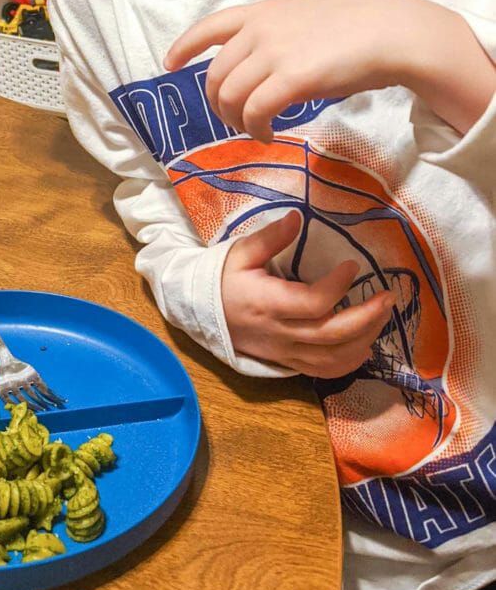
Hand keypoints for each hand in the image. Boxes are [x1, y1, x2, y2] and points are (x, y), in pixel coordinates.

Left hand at [164, 0, 424, 141]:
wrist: (389, 32)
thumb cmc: (354, 30)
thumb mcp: (302, 20)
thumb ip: (274, 38)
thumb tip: (258, 70)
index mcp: (261, 12)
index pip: (209, 27)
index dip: (184, 46)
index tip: (170, 63)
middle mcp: (260, 29)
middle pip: (215, 75)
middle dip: (218, 105)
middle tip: (235, 122)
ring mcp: (273, 52)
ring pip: (229, 96)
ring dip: (236, 121)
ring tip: (255, 131)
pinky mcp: (290, 78)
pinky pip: (255, 111)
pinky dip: (255, 129)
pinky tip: (268, 136)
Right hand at [221, 212, 394, 378]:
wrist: (200, 314)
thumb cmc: (223, 279)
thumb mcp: (240, 253)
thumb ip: (270, 237)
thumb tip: (298, 217)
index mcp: (268, 303)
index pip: (313, 303)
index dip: (338, 286)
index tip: (352, 265)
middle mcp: (280, 333)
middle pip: (332, 335)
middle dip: (367, 317)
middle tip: (388, 297)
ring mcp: (286, 352)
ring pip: (334, 358)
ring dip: (365, 339)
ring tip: (381, 315)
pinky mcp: (289, 363)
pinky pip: (325, 372)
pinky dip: (350, 362)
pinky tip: (365, 344)